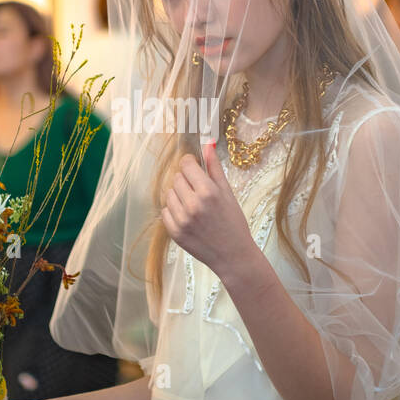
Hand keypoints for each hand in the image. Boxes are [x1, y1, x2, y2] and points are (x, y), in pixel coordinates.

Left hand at [161, 142, 254, 278]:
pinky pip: (165, 212)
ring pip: (169, 194)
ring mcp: (182, 220)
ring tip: (193, 205)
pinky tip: (188, 216)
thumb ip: (215, 167)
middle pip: (177, 178)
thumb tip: (207, 144)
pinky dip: (173, 211)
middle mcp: (193, 205)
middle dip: (186, 180)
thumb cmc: (234, 223)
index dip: (190, 163)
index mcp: (208, 192)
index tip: (194, 167)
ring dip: (178, 195)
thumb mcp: (228, 193)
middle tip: (198, 191)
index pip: (186, 164)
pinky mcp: (175, 233)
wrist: (233, 255)